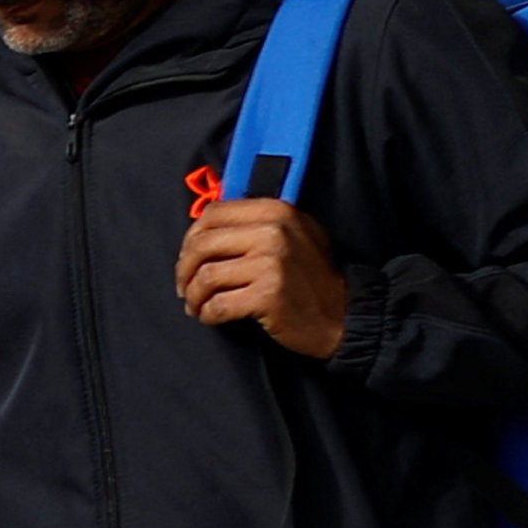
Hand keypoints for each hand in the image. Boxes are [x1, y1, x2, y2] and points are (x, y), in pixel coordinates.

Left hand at [174, 197, 351, 358]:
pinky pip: (218, 304)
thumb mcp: (295, 233)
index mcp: (275, 211)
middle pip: (202, 244)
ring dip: (193, 295)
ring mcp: (270, 264)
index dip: (191, 237)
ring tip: (196, 305)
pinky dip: (207, 313)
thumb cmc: (313, 277)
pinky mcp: (267, 295)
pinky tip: (210, 316)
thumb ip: (256, 223)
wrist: (342, 314)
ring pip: (206, 276)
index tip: (189, 257)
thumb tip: (206, 227)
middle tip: (184, 286)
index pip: (213, 214)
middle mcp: (273, 232)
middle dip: (185, 269)